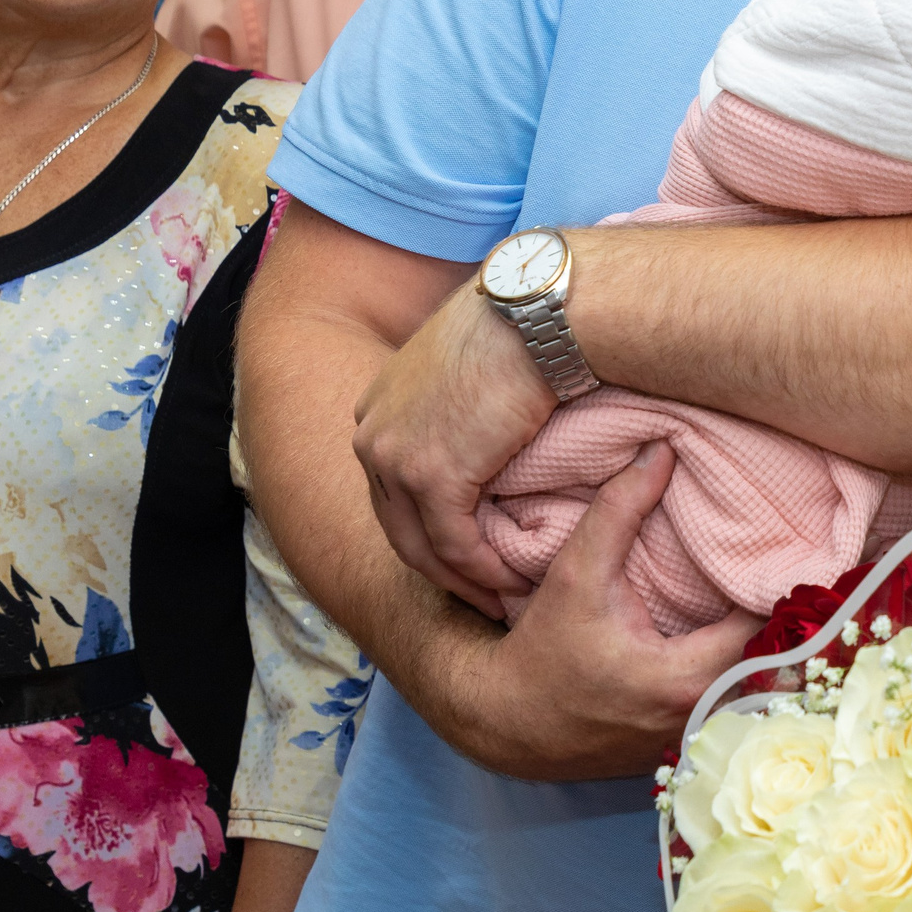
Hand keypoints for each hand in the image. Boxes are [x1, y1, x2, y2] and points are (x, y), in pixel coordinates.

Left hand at [353, 273, 556, 615]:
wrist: (539, 312)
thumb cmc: (523, 322)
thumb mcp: (469, 358)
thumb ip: (460, 395)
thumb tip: (490, 410)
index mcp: (377, 406)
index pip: (392, 485)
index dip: (426, 523)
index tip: (466, 547)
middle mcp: (372, 434)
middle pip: (396, 523)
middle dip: (437, 566)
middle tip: (480, 590)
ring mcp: (395, 457)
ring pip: (420, 544)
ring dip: (461, 579)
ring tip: (499, 599)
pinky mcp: (433, 477)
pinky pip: (454, 544)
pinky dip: (481, 571)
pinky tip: (510, 582)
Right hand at [445, 442, 761, 780]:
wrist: (507, 720)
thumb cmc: (542, 651)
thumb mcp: (575, 573)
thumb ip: (619, 510)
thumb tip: (661, 451)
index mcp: (687, 680)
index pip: (766, 627)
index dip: (778, 583)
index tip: (784, 544)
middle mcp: (703, 716)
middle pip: (770, 656)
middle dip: (777, 611)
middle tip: (784, 558)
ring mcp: (696, 734)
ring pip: (754, 680)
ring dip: (761, 638)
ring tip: (768, 585)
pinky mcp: (685, 739)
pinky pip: (732, 695)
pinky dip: (739, 662)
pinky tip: (739, 624)